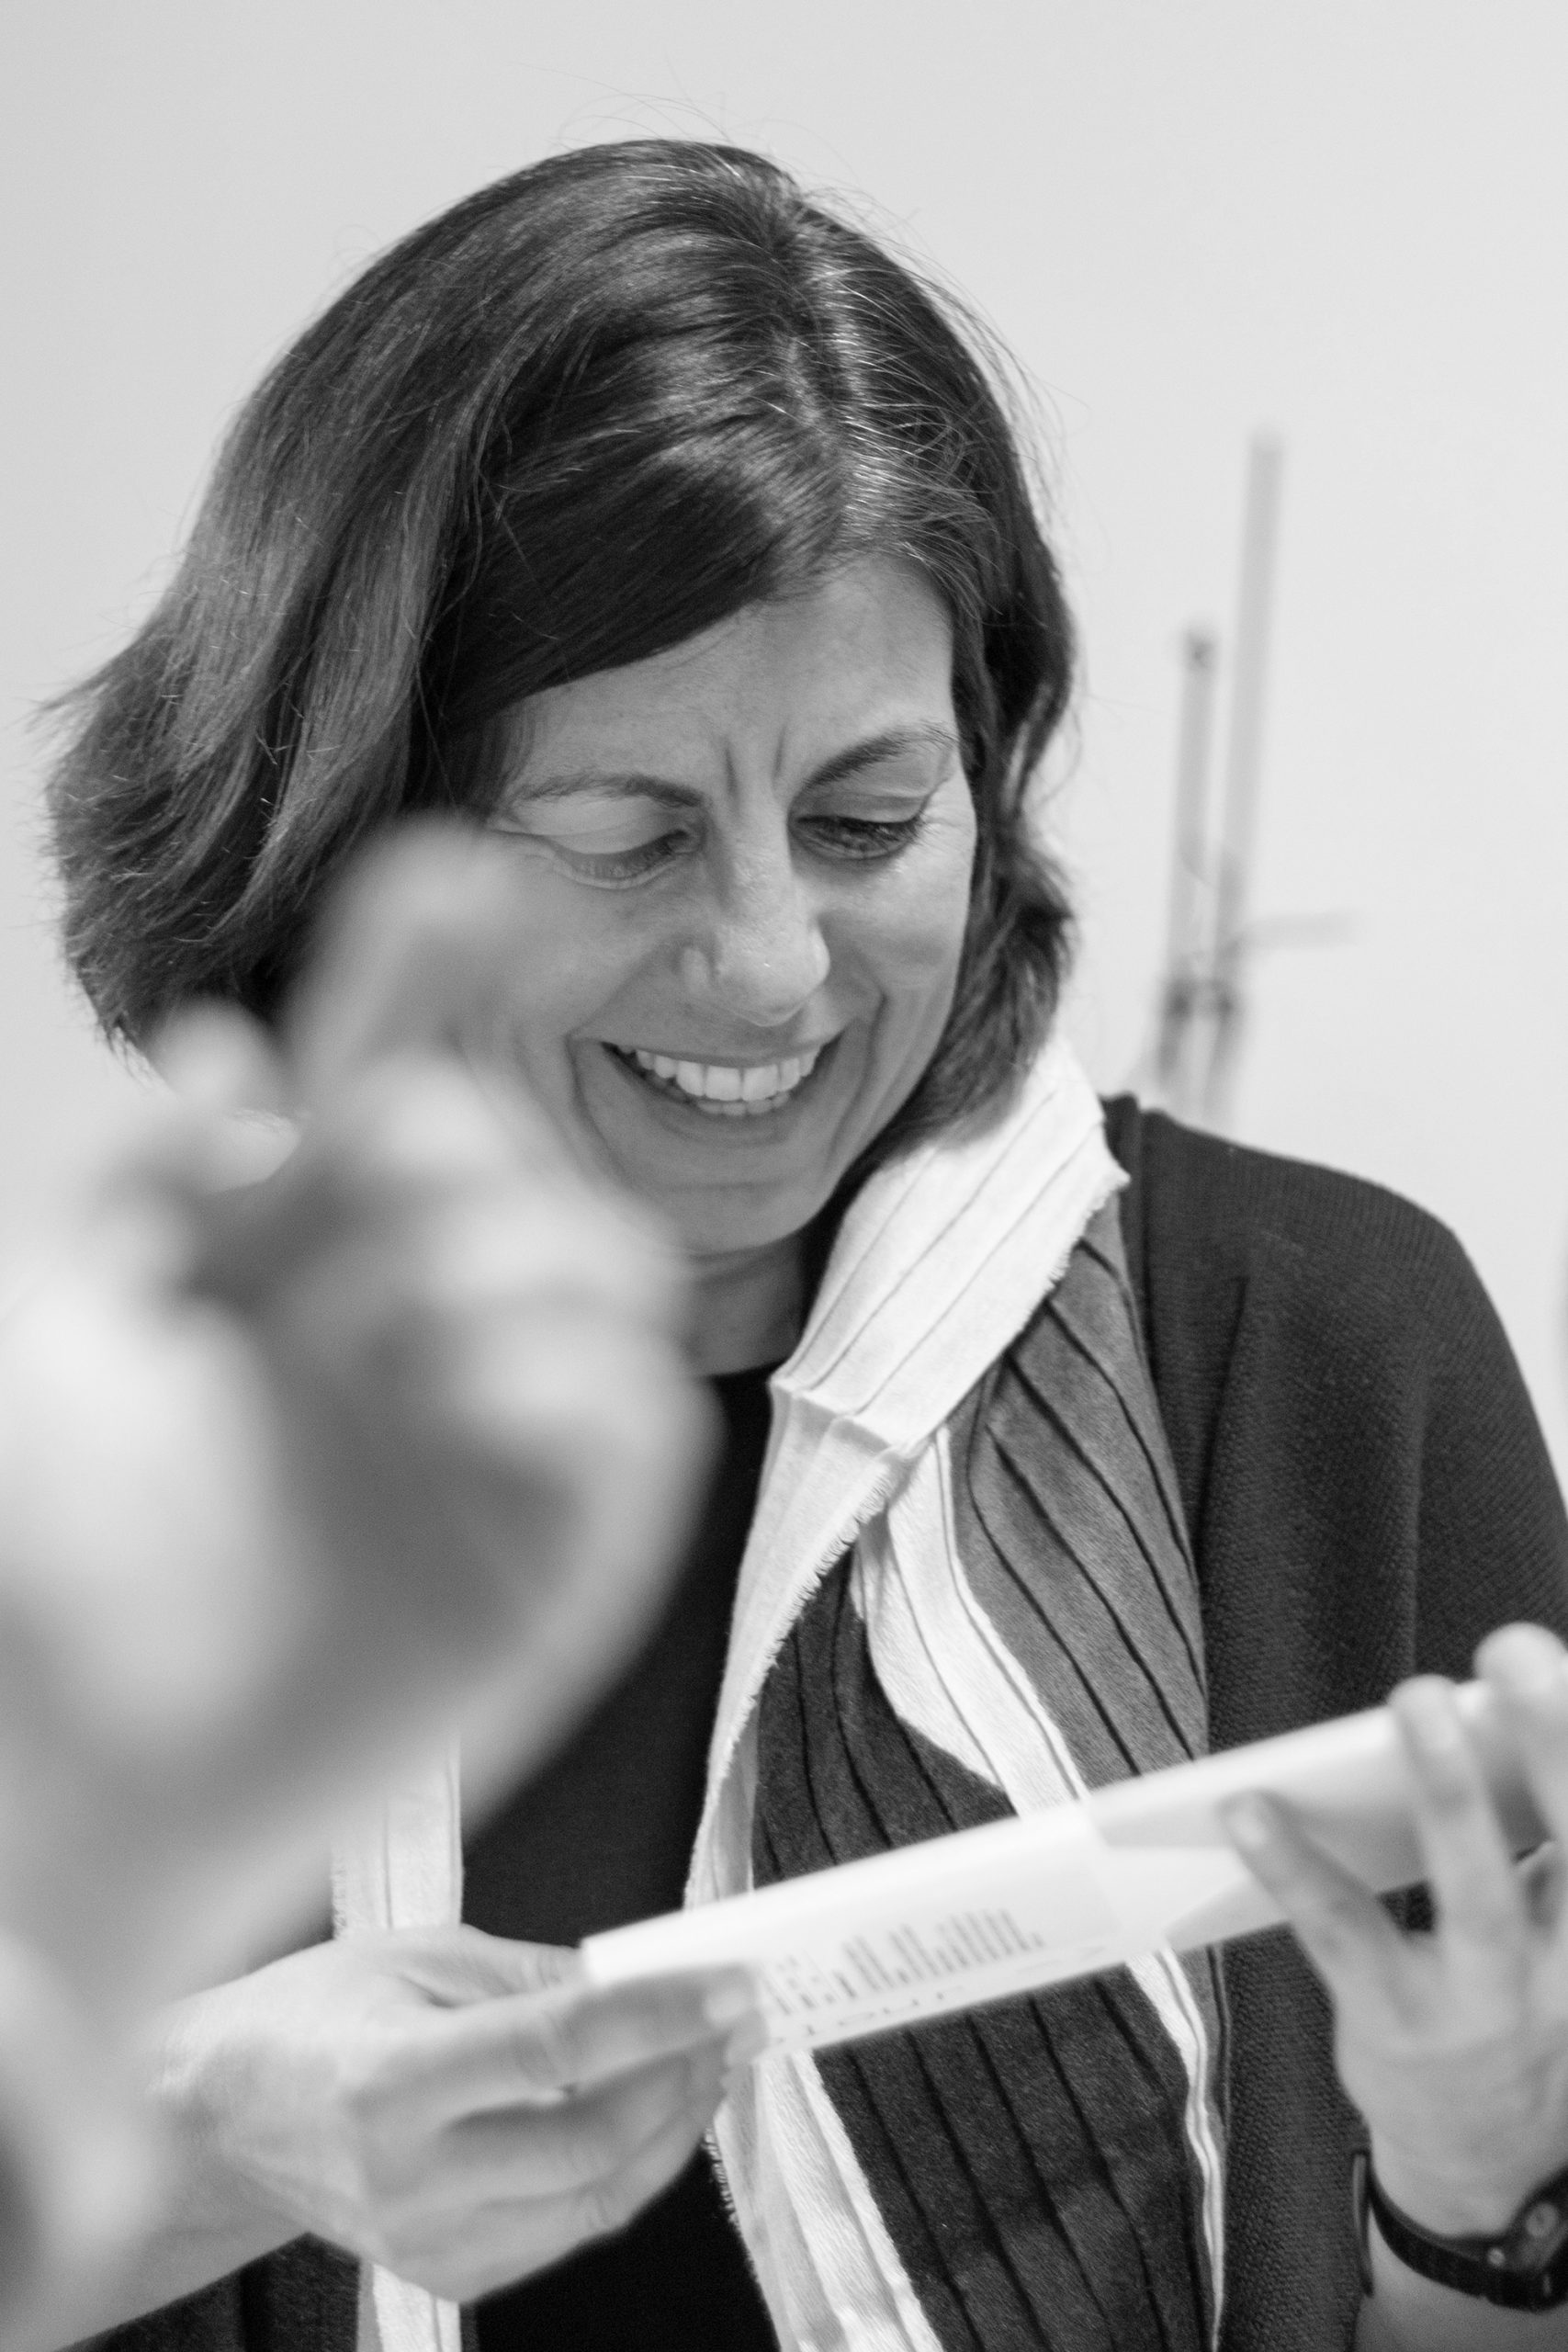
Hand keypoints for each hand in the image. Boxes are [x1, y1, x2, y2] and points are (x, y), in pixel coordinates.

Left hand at [0, 825, 708, 2023]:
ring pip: (611, 1258)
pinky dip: (548, 1377)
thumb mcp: (43, 1339)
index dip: (443, 968)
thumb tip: (222, 1052)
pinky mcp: (565, 1549)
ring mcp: (502, 1432)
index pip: (404, 1078)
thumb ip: (128, 1181)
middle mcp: (421, 1322)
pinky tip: (439, 1404)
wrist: (72, 1766)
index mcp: (303, 1259)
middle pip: (512, 1146)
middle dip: (423, 1146)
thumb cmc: (42, 1564)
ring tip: (360, 1349)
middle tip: (306, 1229)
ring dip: (487, 1259)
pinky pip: (637, 1418)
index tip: (470, 878)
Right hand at [154, 1928, 759, 2299]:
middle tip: (730, 2023)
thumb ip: (537, 1974)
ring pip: (595, 2199)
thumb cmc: (314, 2017)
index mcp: (395, 2077)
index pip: (561, 2048)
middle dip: (684, 2076)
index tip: (730, 1987)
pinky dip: (624, 2175)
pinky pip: (566, 2232)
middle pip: (591, 2138)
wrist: (221, 2116)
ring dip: (672, 2130)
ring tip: (705, 2064)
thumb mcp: (419, 1955)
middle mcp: (410, 2173)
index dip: (660, 2016)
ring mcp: (426, 2238)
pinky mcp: (443, 2273)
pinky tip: (648, 2119)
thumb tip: (641, 1979)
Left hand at [1224, 1623, 1567, 2237]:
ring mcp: (1490, 2002)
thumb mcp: (1548, 1927)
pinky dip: (1293, 1865)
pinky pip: (1346, 1934)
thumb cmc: (1511, 1997)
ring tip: (1416, 1699)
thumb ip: (1529, 1847)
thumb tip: (1478, 1720)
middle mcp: (1567, 1968)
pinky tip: (1249, 1810)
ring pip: (1475, 1892)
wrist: (1485, 2159)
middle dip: (1552, 1741)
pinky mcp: (1401, 2025)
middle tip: (1511, 1651)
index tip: (1547, 1658)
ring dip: (1450, 1794)